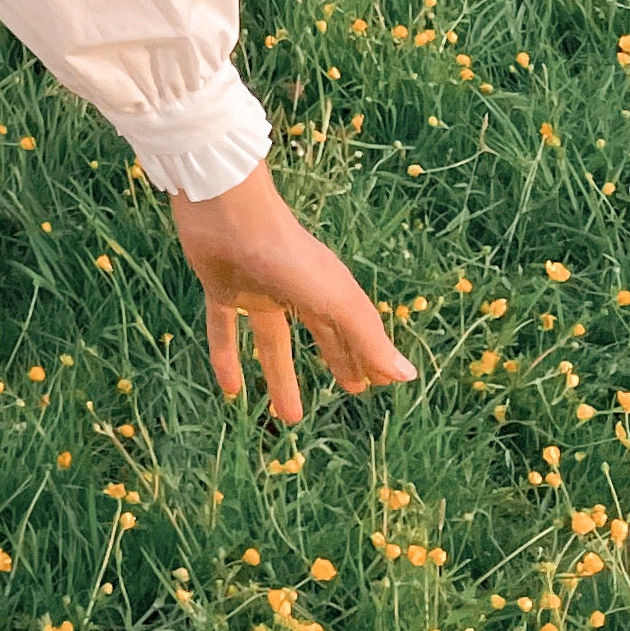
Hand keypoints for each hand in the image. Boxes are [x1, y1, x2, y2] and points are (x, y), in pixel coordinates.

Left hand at [171, 167, 413, 420]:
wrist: (228, 211)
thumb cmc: (289, 254)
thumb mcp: (335, 301)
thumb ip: (367, 338)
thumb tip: (408, 378)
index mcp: (329, 289)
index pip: (355, 329)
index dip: (368, 354)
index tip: (380, 383)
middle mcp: (296, 289)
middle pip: (321, 331)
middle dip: (338, 359)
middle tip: (351, 390)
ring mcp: (258, 288)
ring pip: (272, 340)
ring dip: (280, 377)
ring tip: (289, 419)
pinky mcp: (221, 286)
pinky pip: (224, 329)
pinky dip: (226, 358)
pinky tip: (230, 392)